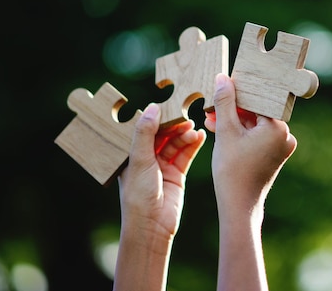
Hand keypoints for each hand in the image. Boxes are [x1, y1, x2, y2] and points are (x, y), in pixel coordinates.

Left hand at [118, 103, 205, 238]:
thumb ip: (146, 133)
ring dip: (185, 135)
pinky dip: (193, 145)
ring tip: (193, 128)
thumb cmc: (138, 196)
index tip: (168, 106)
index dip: (156, 118)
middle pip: (162, 135)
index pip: (144, 130)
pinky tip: (200, 136)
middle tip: (185, 115)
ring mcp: (162, 166)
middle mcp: (146, 159)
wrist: (153, 226)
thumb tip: (152, 108)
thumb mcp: (139, 160)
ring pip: (175, 143)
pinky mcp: (177, 174)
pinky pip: (186, 155)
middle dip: (174, 125)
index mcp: (131, 155)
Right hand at [205, 73, 296, 213]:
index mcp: (278, 127)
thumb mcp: (225, 131)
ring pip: (254, 123)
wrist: (239, 206)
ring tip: (211, 119)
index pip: (258, 98)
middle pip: (256, 111)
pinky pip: (256, 135)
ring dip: (233, 120)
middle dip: (232, 108)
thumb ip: (225, 102)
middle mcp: (285, 135)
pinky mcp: (274, 154)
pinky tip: (220, 130)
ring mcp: (280, 146)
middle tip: (212, 105)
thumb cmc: (232, 171)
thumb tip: (223, 78)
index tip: (223, 86)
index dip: (238, 91)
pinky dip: (240, 132)